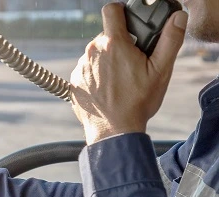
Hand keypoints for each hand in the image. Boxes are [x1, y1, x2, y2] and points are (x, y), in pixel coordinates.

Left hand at [70, 3, 187, 144]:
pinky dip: (96, 76)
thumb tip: (177, 19)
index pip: (111, 10)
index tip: (128, 22)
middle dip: (119, 43)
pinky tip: (107, 89)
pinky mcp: (74, 82)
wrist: (113, 131)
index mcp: (113, 44)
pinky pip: (86, 71)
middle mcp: (92, 52)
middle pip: (105, 36)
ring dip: (106, 61)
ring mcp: (80, 68)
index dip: (121, 12)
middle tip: (132, 61)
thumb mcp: (160, 71)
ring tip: (120, 79)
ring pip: (95, 54)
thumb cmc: (137, 103)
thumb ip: (170, 40)